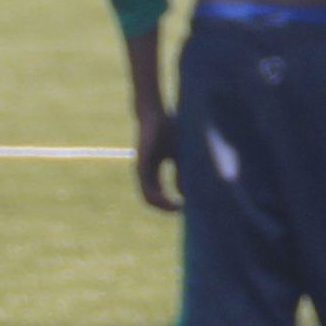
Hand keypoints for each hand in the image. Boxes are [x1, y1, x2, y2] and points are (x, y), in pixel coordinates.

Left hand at [132, 102, 179, 216]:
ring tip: (180, 208)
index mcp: (151, 170)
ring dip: (164, 207)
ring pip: (148, 198)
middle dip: (166, 208)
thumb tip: (185, 192)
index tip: (184, 206)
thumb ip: (181, 172)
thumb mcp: (179, 155)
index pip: (157, 193)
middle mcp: (143, 173)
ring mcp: (141, 171)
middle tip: (182, 211)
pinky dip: (161, 198)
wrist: (153, 114)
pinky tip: (174, 200)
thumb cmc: (167, 131)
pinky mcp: (142, 167)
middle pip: (151, 199)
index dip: (169, 203)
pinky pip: (148, 190)